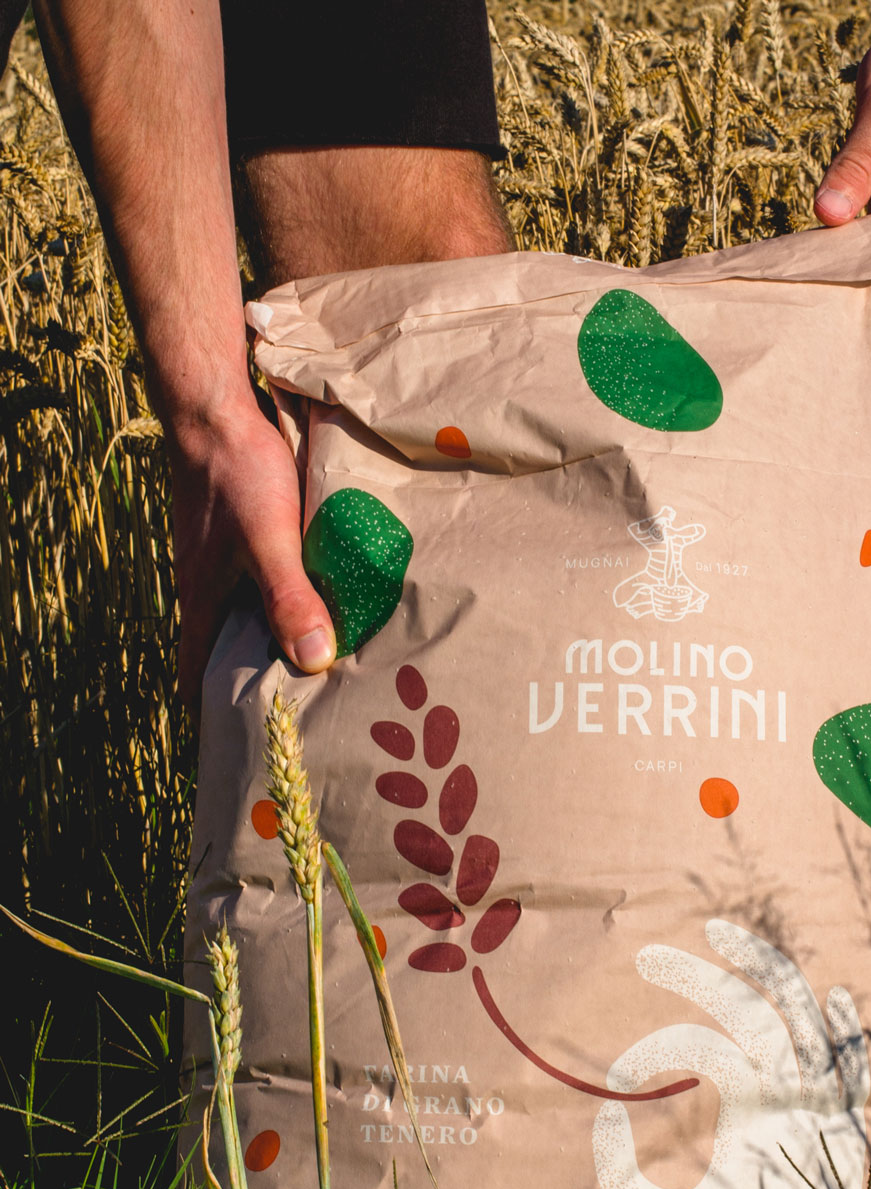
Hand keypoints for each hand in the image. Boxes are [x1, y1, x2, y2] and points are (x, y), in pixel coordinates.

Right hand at [169, 400, 334, 709]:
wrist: (214, 406)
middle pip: (226, 657)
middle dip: (255, 689)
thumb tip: (313, 662)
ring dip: (273, 646)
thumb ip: (289, 599)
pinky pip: (258, 588)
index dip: (215, 717)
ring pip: (245, 622)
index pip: (198, 679)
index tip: (245, 749)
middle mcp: (206, 592)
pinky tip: (319, 609)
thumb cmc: (236, 472)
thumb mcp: (268, 539)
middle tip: (300, 723)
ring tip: (320, 676)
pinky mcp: (237, 540)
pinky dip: (282, 608)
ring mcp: (219, 565)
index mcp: (202, 604)